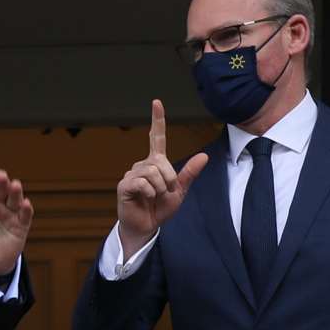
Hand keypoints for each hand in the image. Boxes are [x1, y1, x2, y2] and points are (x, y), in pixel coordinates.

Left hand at [0, 164, 33, 276]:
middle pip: (1, 190)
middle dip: (1, 182)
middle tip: (1, 176)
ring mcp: (10, 214)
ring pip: (14, 199)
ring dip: (15, 192)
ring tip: (15, 185)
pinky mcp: (21, 226)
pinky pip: (25, 216)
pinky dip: (26, 209)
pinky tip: (25, 203)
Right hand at [117, 100, 209, 257]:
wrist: (147, 226)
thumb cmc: (160, 208)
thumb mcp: (180, 191)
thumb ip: (190, 173)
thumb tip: (204, 155)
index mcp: (155, 163)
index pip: (156, 137)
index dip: (157, 120)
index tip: (156, 102)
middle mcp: (142, 164)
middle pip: (161, 161)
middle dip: (169, 179)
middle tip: (165, 192)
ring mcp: (131, 173)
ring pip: (153, 172)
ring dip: (160, 188)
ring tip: (155, 197)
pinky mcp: (124, 185)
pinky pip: (142, 183)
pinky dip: (150, 193)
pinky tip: (145, 199)